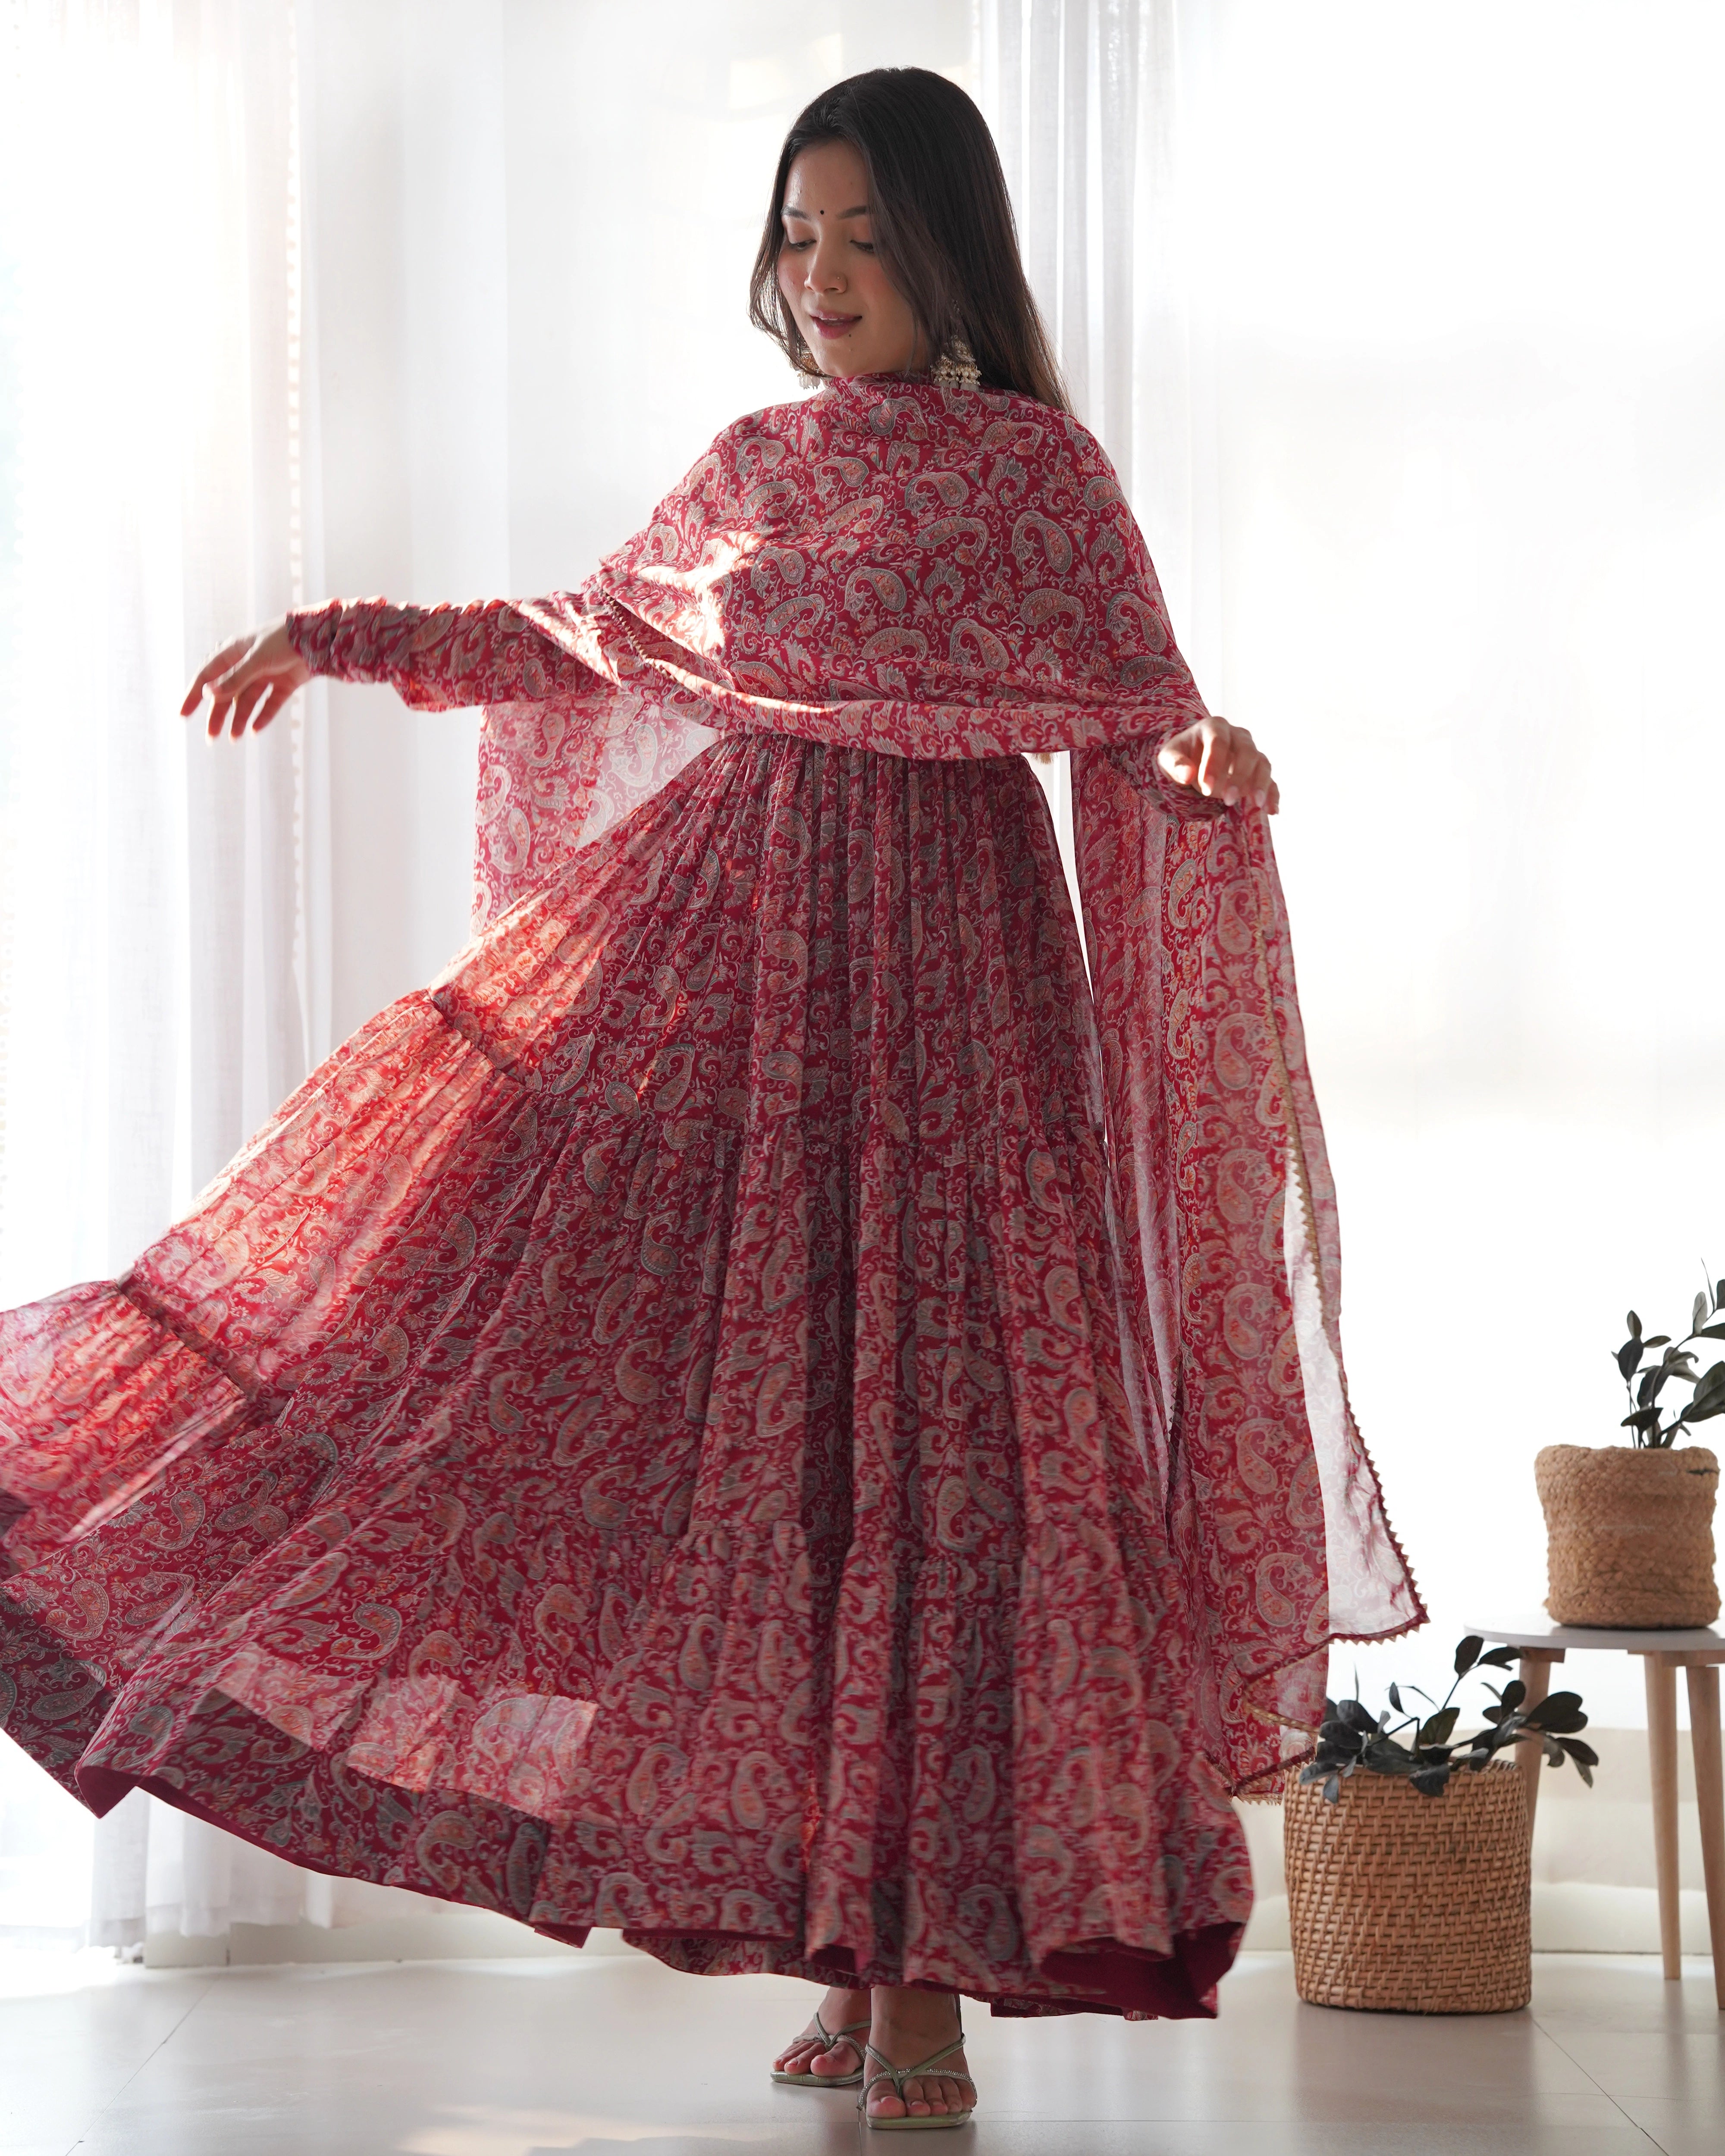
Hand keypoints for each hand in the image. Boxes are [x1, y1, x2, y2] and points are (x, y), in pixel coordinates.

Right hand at [180, 619, 310, 738]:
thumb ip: (235, 678)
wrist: (320, 637)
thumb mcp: (256, 660)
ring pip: (247, 700)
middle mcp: (248, 664)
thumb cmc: (283, 641)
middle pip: (227, 693)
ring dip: (239, 719)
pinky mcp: (284, 683)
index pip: (207, 676)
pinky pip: (270, 703)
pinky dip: (263, 716)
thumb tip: (208, 694)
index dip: (194, 695)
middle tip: (211, 737)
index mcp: (234, 652)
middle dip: (217, 715)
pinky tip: (255, 730)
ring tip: (234, 738)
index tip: (182, 715)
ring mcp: (266, 674)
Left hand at [1157, 715, 1278, 812]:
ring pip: (1262, 763)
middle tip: (1228, 800)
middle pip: (1247, 751)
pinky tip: (1272, 810)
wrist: (1193, 757)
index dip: (1214, 764)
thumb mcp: (1169, 757)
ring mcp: (1251, 751)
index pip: (1218, 742)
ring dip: (1260, 784)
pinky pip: (1270, 779)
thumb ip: (1175, 764)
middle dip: (1239, 776)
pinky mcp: (1257, 769)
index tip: (1206, 788)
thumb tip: (1187, 775)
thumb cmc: (1181, 755)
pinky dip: (1272, 793)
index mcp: (1214, 726)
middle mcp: (1237, 736)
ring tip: (1257, 805)